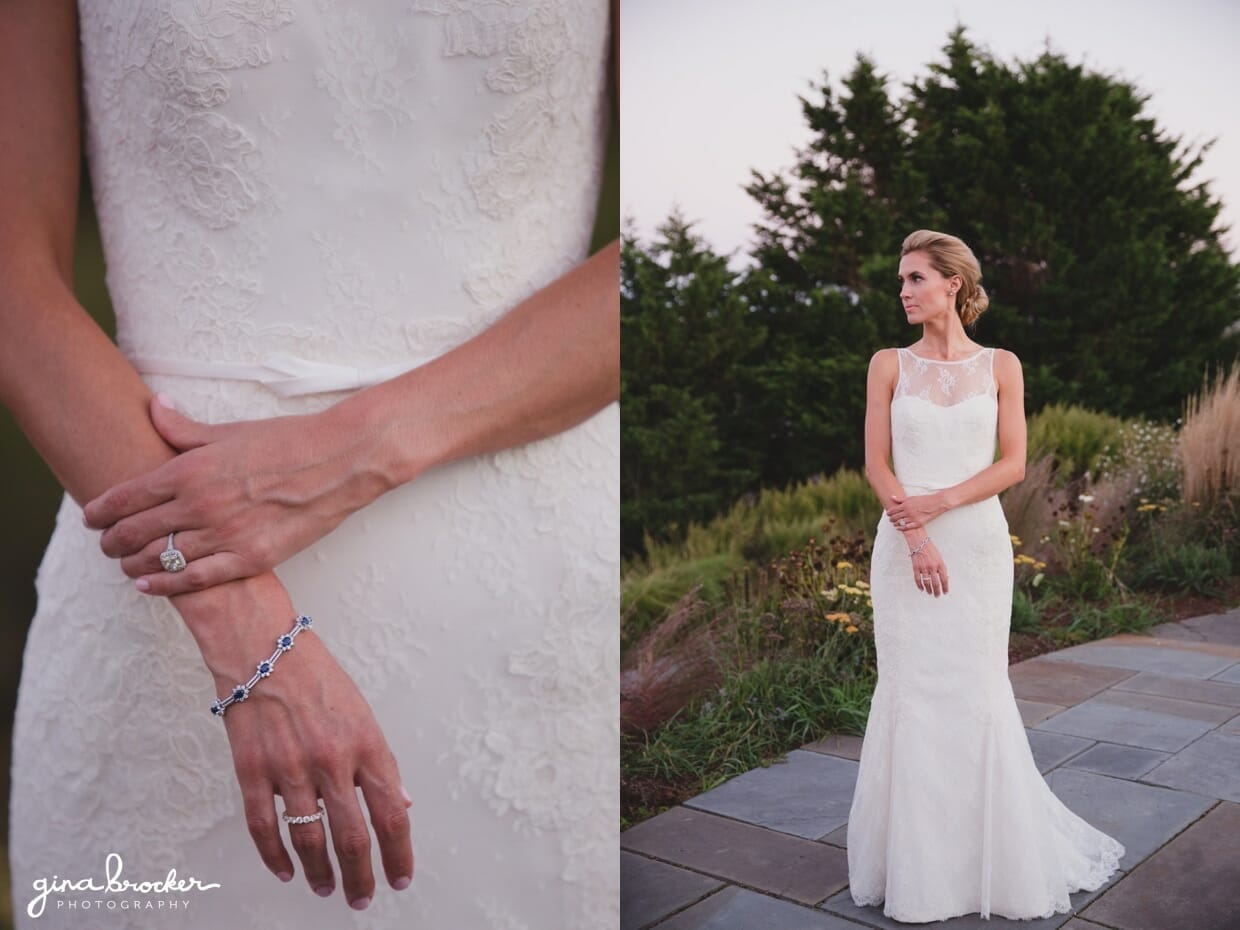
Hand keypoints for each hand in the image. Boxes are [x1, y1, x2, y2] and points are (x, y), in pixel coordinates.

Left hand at [83, 395, 390, 595]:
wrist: (341, 461)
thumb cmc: (289, 440)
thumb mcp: (231, 430)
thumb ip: (184, 428)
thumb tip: (154, 406)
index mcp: (190, 469)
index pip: (125, 497)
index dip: (100, 511)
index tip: (91, 518)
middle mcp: (200, 505)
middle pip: (134, 532)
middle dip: (111, 541)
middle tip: (106, 544)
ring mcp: (224, 535)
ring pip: (158, 560)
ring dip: (133, 565)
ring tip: (126, 565)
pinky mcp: (251, 558)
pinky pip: (194, 581)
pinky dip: (165, 586)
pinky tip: (149, 586)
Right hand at [177, 573, 413, 906]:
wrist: (261, 647)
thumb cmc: (316, 675)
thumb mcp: (362, 712)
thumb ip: (380, 761)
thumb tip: (400, 802)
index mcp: (366, 743)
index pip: (391, 813)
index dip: (399, 852)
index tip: (400, 877)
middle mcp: (331, 760)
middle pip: (352, 836)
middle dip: (361, 875)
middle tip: (363, 897)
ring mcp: (289, 768)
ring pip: (309, 839)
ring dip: (320, 873)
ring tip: (327, 890)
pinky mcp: (251, 770)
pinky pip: (263, 827)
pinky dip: (275, 856)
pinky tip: (287, 871)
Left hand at [886, 491, 946, 530]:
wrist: (936, 503)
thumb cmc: (923, 499)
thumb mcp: (911, 498)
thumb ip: (900, 499)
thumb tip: (892, 497)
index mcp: (905, 505)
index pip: (892, 510)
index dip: (889, 513)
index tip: (888, 514)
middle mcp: (907, 512)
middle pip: (895, 517)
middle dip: (891, 519)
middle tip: (890, 519)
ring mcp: (912, 518)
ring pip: (899, 523)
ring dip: (895, 523)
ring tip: (894, 523)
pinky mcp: (918, 523)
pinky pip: (906, 528)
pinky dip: (901, 528)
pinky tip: (898, 528)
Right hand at [907, 535, 948, 596]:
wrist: (919, 542)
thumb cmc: (930, 549)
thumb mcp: (939, 558)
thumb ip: (941, 568)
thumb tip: (943, 579)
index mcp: (940, 564)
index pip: (944, 579)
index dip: (945, 587)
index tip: (945, 592)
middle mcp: (932, 567)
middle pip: (935, 583)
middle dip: (937, 591)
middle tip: (937, 595)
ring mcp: (924, 568)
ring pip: (927, 583)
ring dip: (929, 590)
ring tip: (930, 593)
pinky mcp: (916, 567)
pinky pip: (918, 579)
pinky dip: (920, 585)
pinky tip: (922, 589)